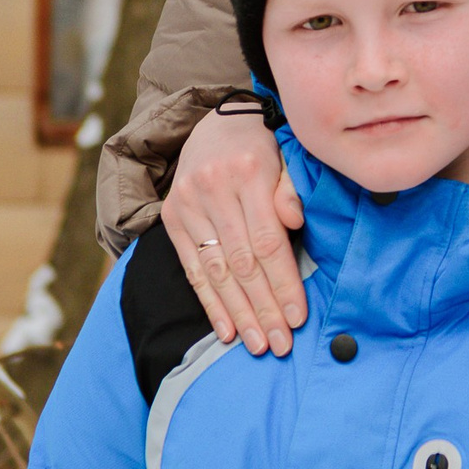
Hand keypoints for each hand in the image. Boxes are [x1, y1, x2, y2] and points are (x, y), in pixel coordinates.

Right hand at [161, 105, 307, 354]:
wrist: (214, 124)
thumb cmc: (262, 150)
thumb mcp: (286, 158)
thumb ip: (292, 191)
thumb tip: (294, 222)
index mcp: (248, 173)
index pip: (268, 241)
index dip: (283, 282)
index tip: (298, 317)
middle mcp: (213, 189)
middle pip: (242, 262)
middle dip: (263, 308)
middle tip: (281, 344)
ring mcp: (188, 204)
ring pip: (216, 271)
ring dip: (238, 313)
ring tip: (257, 344)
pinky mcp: (171, 218)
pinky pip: (192, 268)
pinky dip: (209, 302)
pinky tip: (225, 330)